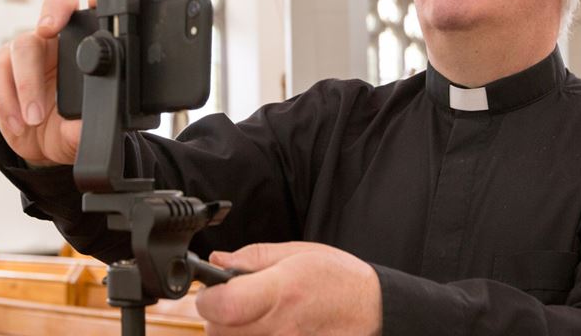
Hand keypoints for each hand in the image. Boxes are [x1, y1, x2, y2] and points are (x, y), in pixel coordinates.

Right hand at [0, 0, 94, 165]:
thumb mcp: (79, 132)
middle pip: (47, 22)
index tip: (91, 2)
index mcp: (80, 49)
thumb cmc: (66, 127)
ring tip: (34, 118)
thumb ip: (81, 129)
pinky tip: (18, 123)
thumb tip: (81, 129)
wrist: (40, 146)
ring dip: (26, 84)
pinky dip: (5, 101)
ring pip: (21, 48)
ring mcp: (26, 55)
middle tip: (48, 31)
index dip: (86, 5)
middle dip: (48, 21)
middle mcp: (53, 45)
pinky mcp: (1, 70)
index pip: (82, 15)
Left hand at [195, 242, 381, 335]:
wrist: (371, 311)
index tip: (212, 289)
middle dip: (217, 314)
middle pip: (218, 330)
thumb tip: (218, 260)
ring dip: (231, 331)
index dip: (209, 297)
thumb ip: (253, 258)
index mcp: (281, 291)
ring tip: (253, 316)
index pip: (223, 305)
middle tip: (235, 300)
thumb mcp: (298, 254)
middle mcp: (280, 327)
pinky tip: (265, 329)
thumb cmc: (338, 281)